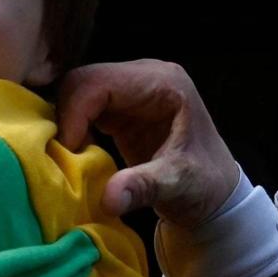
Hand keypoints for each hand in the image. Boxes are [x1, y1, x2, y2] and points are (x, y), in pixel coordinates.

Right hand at [57, 60, 238, 227]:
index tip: (69, 150)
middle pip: (83, 81)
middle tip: (63, 154)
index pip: (99, 82)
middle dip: (65, 117)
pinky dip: (72, 127)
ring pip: (78, 91)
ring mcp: (131, 89)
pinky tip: (77, 152)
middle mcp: (144, 76)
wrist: (215, 192)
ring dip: (66, 122)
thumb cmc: (204, 185)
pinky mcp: (120, 106)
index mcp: (163, 83)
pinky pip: (82, 106)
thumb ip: (143, 187)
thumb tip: (108, 200)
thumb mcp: (178, 185)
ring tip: (68, 154)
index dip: (75, 113)